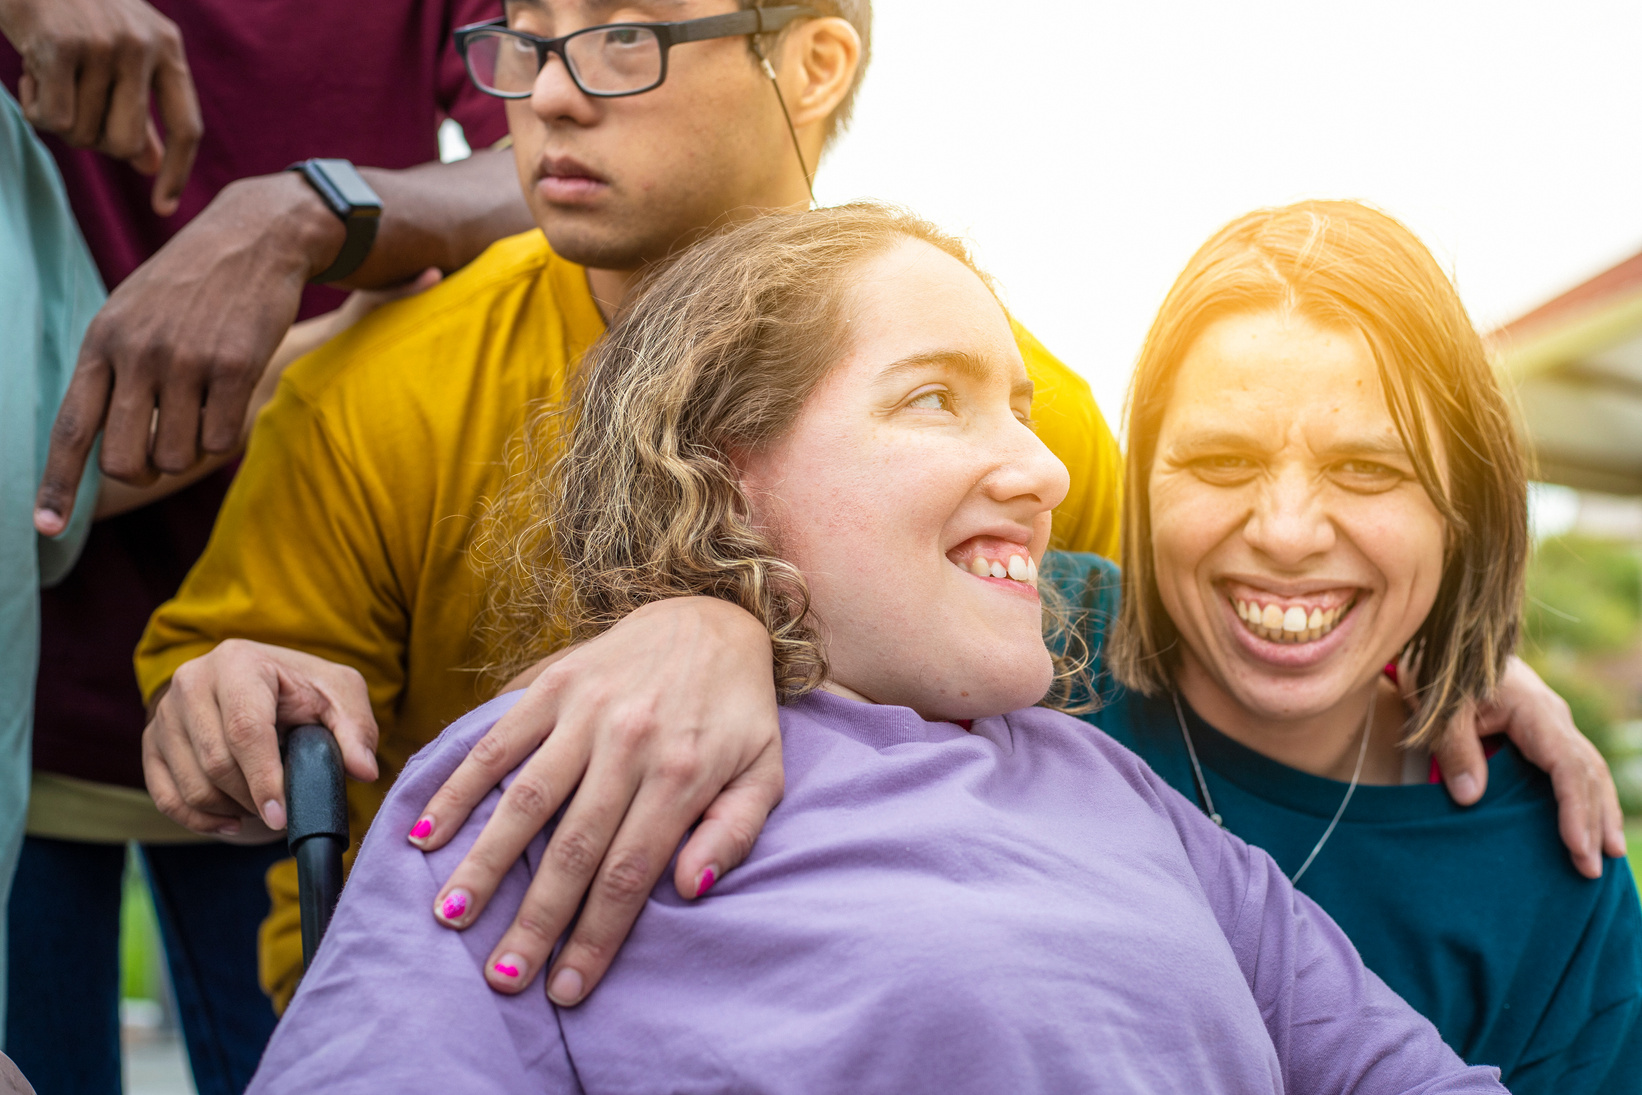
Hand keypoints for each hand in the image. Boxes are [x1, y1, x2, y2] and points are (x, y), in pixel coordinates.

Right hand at [0, 0, 200, 212]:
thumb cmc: (70, 9)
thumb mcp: (118, 51)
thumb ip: (137, 107)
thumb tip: (151, 166)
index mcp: (167, 47)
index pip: (189, 127)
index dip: (177, 173)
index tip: (163, 208)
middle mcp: (142, 45)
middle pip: (126, 144)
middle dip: (93, 141)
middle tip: (73, 111)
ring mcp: (103, 45)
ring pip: (83, 133)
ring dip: (57, 119)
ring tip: (47, 77)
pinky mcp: (60, 46)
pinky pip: (51, 119)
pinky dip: (33, 108)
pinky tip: (28, 74)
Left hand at [34, 172, 344, 535]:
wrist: (254, 237)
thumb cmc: (191, 285)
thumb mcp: (133, 315)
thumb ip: (113, 373)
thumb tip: (110, 451)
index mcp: (102, 342)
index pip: (72, 430)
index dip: (58, 484)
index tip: (46, 529)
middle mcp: (137, 354)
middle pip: (126, 462)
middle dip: (143, 472)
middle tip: (161, 452)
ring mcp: (186, 361)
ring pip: (177, 458)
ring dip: (191, 451)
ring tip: (203, 410)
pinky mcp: (235, 366)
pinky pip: (222, 441)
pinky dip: (225, 435)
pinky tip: (230, 399)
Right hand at [143, 639, 379, 834]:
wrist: (264, 683)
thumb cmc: (306, 690)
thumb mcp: (341, 696)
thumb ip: (356, 730)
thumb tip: (363, 769)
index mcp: (238, 662)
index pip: (245, 729)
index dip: (264, 779)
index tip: (281, 816)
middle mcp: (192, 681)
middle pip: (216, 761)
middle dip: (252, 797)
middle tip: (282, 810)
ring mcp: (166, 712)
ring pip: (191, 784)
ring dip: (230, 809)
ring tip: (262, 807)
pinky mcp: (152, 740)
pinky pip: (165, 796)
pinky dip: (198, 819)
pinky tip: (231, 821)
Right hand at [410, 597, 783, 1006]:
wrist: (713, 618)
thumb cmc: (739, 713)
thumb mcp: (764, 772)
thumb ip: (734, 832)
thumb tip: (687, 889)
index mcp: (683, 774)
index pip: (629, 874)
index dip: (594, 938)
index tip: (565, 988)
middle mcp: (631, 743)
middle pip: (573, 849)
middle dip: (535, 920)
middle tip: (501, 977)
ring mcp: (587, 711)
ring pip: (526, 799)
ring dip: (485, 861)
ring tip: (452, 916)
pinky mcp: (553, 685)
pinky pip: (499, 743)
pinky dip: (458, 788)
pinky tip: (427, 834)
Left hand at [1429, 655, 1625, 878]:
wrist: (1446, 638)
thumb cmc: (1440, 669)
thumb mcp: (1438, 708)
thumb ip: (1455, 749)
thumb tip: (1471, 798)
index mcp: (1534, 711)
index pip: (1568, 766)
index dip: (1575, 809)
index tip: (1578, 848)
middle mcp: (1553, 718)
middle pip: (1588, 773)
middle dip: (1595, 821)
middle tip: (1594, 870)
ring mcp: (1552, 723)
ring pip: (1588, 770)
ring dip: (1599, 811)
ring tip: (1607, 854)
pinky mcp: (1542, 731)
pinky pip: (1573, 766)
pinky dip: (1586, 796)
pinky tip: (1589, 823)